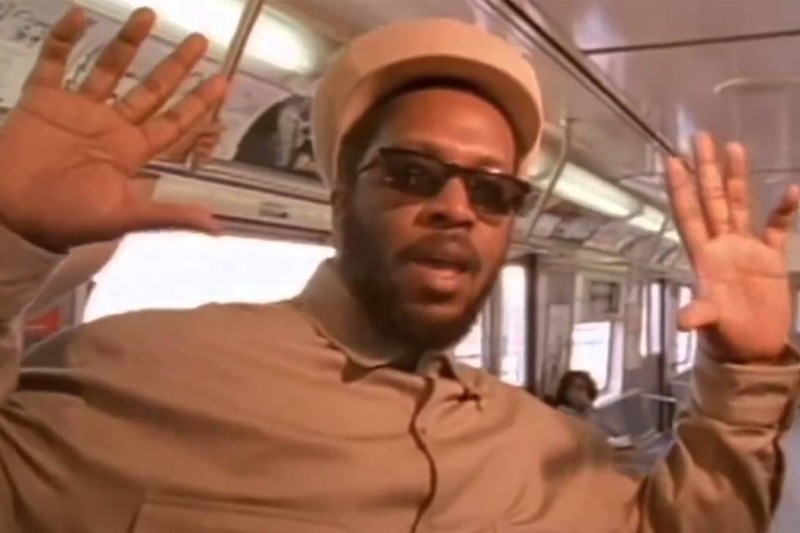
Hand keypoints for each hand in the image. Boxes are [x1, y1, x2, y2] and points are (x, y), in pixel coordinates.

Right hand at [0, 8, 227, 252]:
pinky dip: (64, 38)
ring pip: (109, 68)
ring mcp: (78, 110)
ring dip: (128, 42)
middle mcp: (111, 127)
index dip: (198, 103)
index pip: (174, 122)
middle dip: (176, 66)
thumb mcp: (125, 217)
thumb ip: (171, 215)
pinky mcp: (42, 100)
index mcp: (132, 152)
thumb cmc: (69, 218)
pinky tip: (80, 14)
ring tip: (149, 14)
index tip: (223, 81)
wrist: (12, 214)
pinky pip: (55, 62)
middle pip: (151, 90)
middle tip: (200, 41)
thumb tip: (217, 228)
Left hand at [666, 133, 799, 362]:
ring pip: (740, 205)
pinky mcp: (770, 257)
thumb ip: (700, 315)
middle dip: (707, 170)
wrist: (753, 349)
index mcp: (704, 256)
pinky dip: (784, 210)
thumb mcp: (711, 323)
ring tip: (735, 147)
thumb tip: (683, 321)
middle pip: (712, 200)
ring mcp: (746, 248)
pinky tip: (793, 190)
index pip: (689, 214)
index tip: (672, 159)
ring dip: (738, 178)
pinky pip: (777, 227)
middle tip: (700, 137)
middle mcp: (722, 245)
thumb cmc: (726, 335)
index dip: (681, 189)